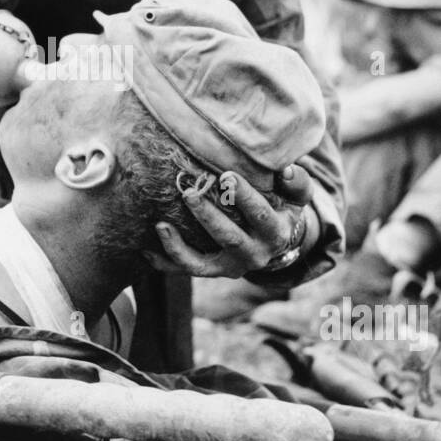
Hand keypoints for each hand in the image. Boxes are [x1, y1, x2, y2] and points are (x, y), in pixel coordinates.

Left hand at [144, 167, 309, 278]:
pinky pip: (184, 270)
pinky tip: (144, 247)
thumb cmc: (281, 207)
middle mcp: (253, 255)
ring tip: (160, 224)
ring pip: (201, 263)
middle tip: (189, 193)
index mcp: (275, 233)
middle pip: (228, 237)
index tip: (227, 174)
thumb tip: (286, 169)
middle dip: (207, 216)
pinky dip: (163, 262)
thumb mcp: (296, 197)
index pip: (260, 214)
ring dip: (179, 246)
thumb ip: (296, 183)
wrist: (276, 243)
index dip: (243, 196)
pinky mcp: (211, 271)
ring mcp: (229, 267)